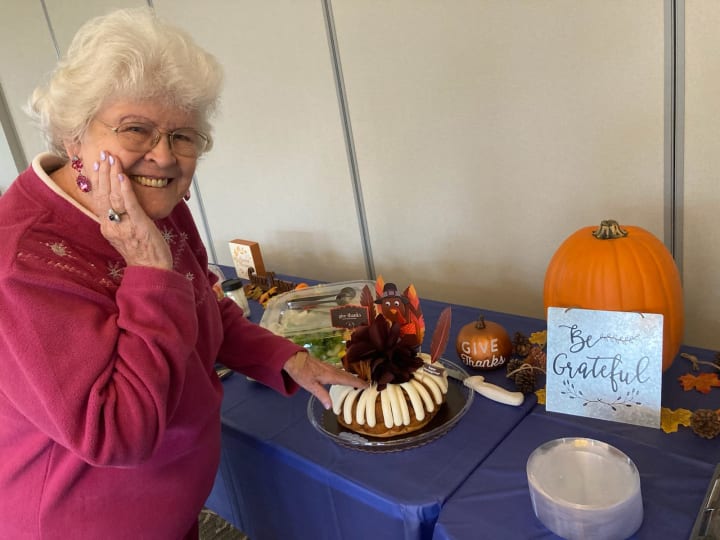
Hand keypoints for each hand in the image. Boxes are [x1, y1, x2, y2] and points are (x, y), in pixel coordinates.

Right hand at [90, 151, 172, 269]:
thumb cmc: (143, 252)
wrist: (152, 270)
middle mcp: (111, 225)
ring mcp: (123, 225)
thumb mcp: (127, 234)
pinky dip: (124, 188)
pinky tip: (122, 175)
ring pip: (113, 195)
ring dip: (112, 174)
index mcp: (108, 226)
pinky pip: (128, 203)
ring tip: (111, 158)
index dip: (97, 181)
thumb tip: (123, 202)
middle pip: (103, 194)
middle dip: (102, 172)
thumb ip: (122, 218)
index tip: (95, 165)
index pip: (99, 199)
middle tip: (102, 154)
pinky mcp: (137, 225)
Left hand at [283, 351, 367, 409]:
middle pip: (347, 375)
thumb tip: (330, 407)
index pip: (347, 380)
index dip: (357, 383)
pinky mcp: (325, 366)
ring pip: (343, 372)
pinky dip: (345, 374)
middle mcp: (332, 370)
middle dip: (358, 380)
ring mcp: (328, 367)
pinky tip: (344, 376)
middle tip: (367, 384)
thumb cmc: (301, 373)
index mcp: (330, 375)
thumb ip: (322, 396)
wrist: (294, 359)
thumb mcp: (310, 386)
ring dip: (352, 377)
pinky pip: (339, 371)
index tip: (367, 385)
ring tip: (359, 381)